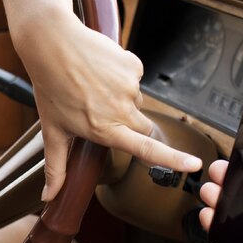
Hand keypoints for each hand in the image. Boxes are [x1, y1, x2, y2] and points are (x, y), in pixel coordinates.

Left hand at [10, 9, 202, 200]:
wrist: (52, 43)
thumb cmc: (51, 89)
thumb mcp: (53, 131)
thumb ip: (56, 167)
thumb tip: (48, 198)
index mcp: (105, 129)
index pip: (146, 149)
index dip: (173, 159)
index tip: (194, 165)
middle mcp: (122, 110)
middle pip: (143, 127)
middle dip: (129, 125)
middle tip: (100, 111)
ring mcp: (130, 86)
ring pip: (136, 101)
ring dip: (121, 97)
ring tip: (94, 86)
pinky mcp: (133, 66)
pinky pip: (134, 77)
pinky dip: (122, 76)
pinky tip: (101, 70)